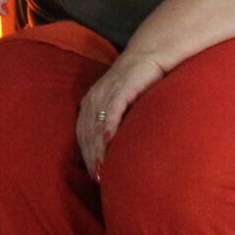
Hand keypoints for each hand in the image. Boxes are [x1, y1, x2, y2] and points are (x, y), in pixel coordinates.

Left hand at [75, 54, 167, 173]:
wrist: (151, 54)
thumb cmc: (140, 83)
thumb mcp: (123, 104)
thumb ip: (118, 121)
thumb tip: (120, 148)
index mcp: (90, 103)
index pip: (83, 134)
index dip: (87, 155)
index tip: (93, 176)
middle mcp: (93, 98)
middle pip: (87, 133)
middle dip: (91, 157)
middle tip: (98, 179)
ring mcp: (105, 93)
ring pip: (97, 125)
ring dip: (98, 149)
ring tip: (103, 169)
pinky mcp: (121, 88)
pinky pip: (111, 110)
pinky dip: (109, 127)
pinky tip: (110, 141)